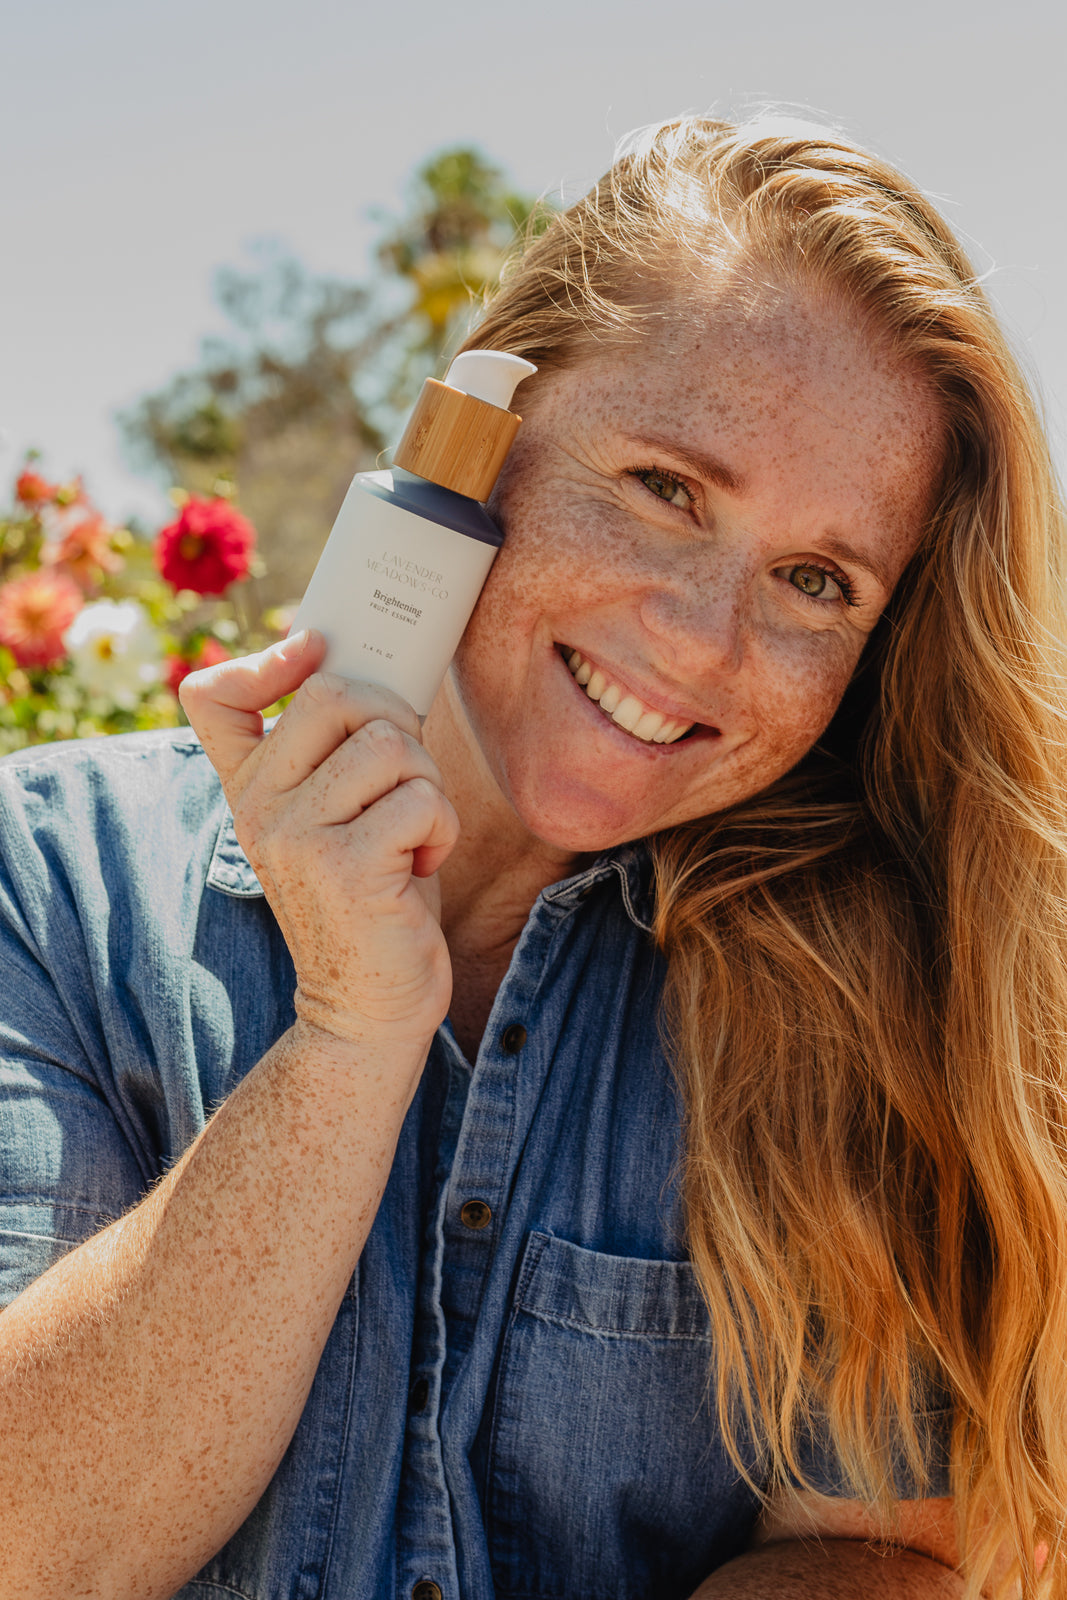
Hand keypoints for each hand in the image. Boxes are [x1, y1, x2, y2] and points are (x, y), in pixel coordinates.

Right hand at [180, 630, 458, 1049]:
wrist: (366, 1004)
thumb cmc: (370, 896)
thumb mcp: (336, 817)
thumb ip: (338, 754)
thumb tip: (386, 671)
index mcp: (250, 787)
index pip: (212, 696)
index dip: (266, 659)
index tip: (317, 651)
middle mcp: (258, 807)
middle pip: (334, 695)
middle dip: (394, 724)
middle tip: (403, 781)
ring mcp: (295, 836)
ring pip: (389, 744)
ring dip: (427, 783)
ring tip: (415, 832)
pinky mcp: (345, 867)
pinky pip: (419, 799)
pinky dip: (440, 827)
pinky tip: (422, 865)